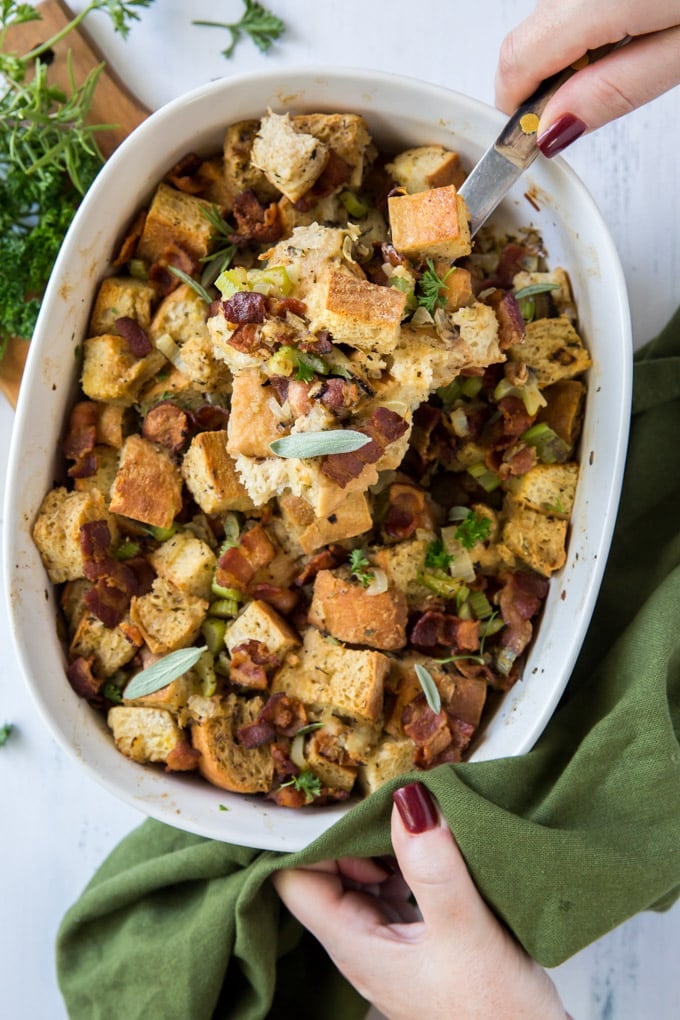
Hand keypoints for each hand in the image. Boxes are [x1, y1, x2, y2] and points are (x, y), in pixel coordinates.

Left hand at [273, 782, 566, 1019]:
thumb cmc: (494, 1014)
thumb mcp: (466, 931)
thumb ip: (433, 868)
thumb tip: (406, 801)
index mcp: (354, 944)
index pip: (296, 879)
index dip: (311, 837)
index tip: (343, 800)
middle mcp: (361, 943)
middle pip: (327, 872)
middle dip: (354, 832)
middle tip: (393, 802)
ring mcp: (387, 942)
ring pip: (363, 877)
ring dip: (384, 844)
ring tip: (418, 820)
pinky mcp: (416, 940)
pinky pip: (395, 887)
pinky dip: (409, 861)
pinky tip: (437, 850)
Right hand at [495, 0, 679, 155]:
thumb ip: (614, 90)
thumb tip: (550, 129)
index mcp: (591, 0)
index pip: (515, 64)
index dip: (516, 112)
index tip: (532, 143)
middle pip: (525, 42)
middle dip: (543, 87)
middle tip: (587, 110)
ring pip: (547, 20)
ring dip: (569, 54)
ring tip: (628, 58)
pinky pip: (570, 1)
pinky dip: (587, 25)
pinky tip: (633, 25)